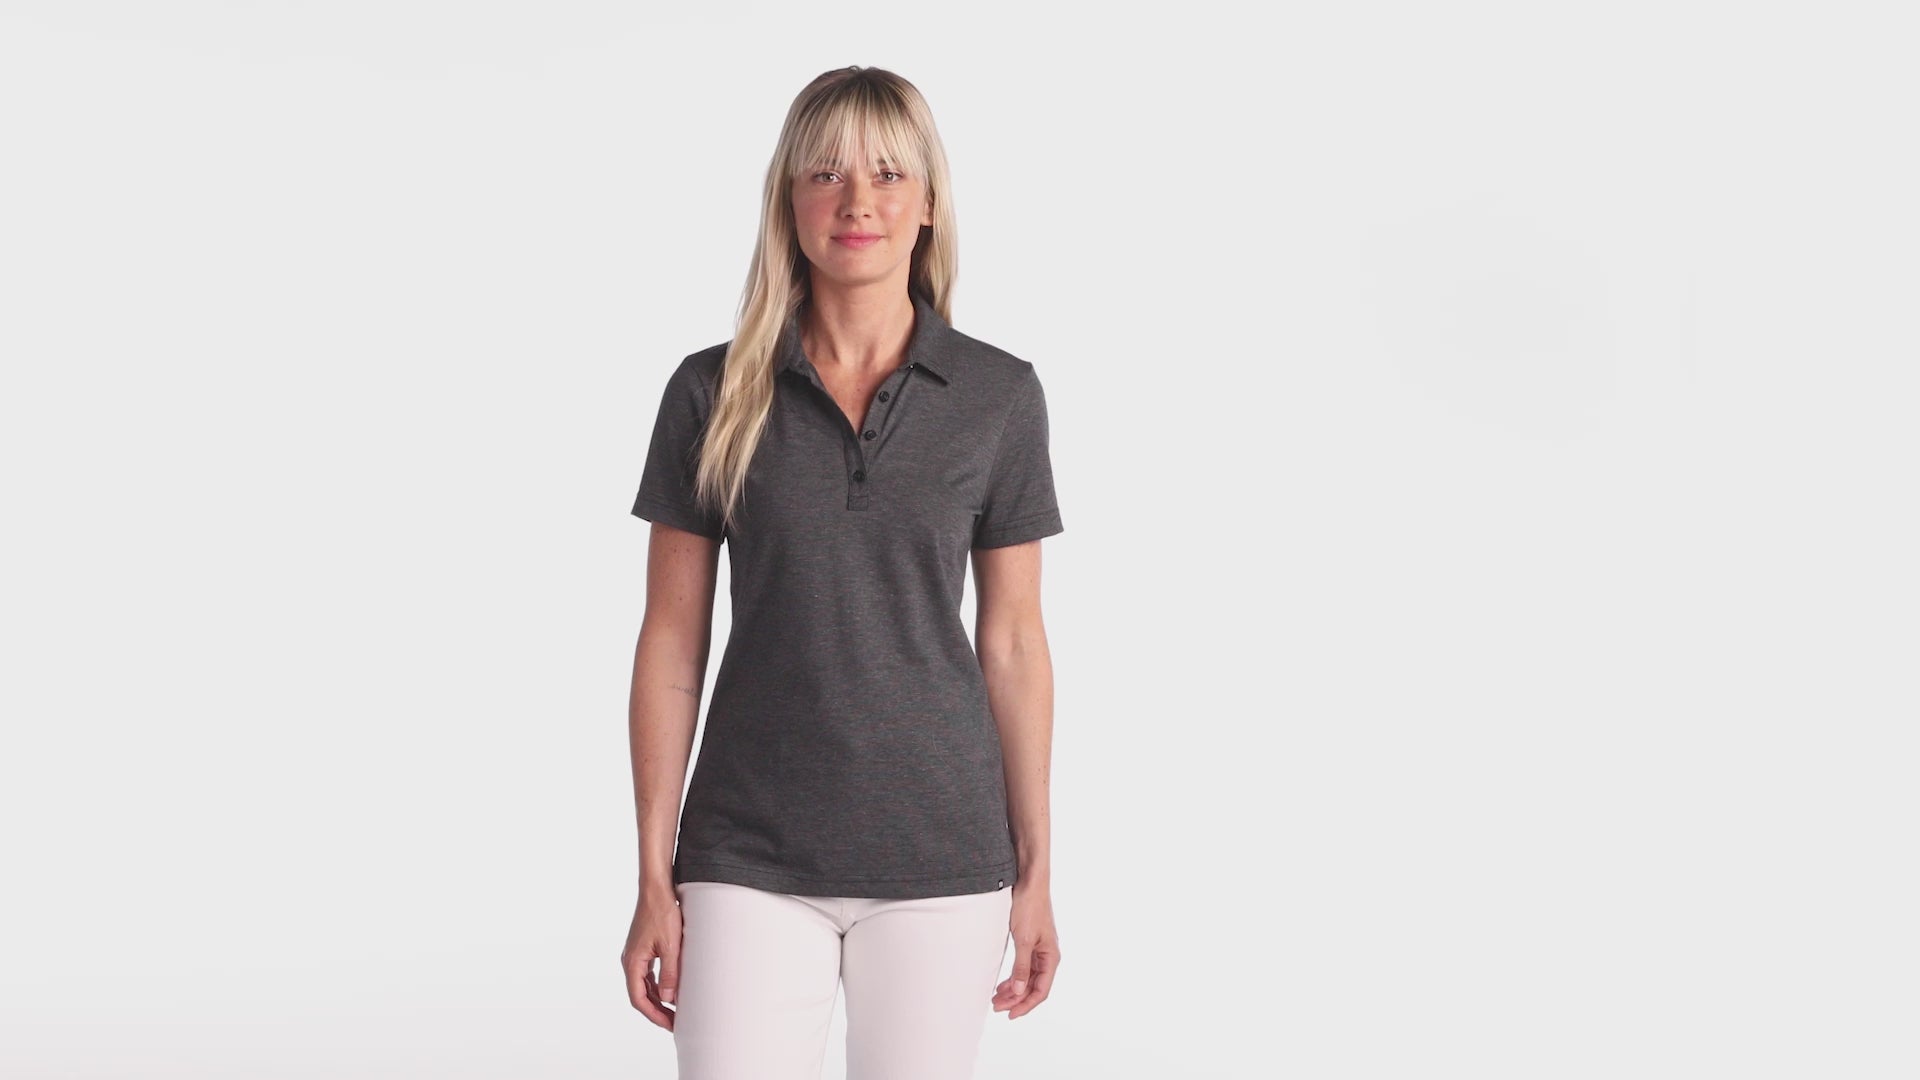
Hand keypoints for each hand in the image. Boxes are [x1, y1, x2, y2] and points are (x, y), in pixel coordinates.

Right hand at [621, 885, 682, 1030]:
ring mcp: (635, 955)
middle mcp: (630, 961)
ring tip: (674, 1011)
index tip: (669, 1025)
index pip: (639, 999)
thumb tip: (668, 998)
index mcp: (632, 962)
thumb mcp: (671, 946)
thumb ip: (669, 973)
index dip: (654, 1015)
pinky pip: (647, 974)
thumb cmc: (662, 913)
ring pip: (643, 986)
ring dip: (657, 1000)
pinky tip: (670, 990)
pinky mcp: (642, 948)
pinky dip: (657, 986)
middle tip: (675, 1023)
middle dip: (657, 1011)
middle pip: (640, 995)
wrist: (656, 888)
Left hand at [992, 879, 1059, 1018]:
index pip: (1041, 991)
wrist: (1029, 882)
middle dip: (1015, 999)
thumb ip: (1021, 967)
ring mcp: (1039, 950)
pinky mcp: (1030, 943)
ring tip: (996, 998)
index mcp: (1051, 957)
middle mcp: (1048, 956)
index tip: (1009, 1014)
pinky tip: (1003, 983)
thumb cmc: (1030, 907)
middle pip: (1033, 986)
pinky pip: (1024, 967)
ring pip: (1027, 978)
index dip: (1025, 1005)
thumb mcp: (1023, 940)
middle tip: (995, 1007)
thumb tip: (1019, 992)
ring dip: (1013, 990)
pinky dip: (1013, 977)